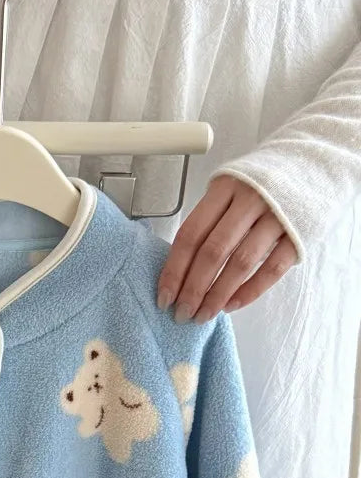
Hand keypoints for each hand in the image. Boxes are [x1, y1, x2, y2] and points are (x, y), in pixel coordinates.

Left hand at [156, 176, 297, 322]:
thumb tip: (179, 268)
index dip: (174, 270)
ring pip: (241, 263)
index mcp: (224, 189)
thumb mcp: (228, 189)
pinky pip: (272, 268)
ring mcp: (278, 216)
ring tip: (203, 315)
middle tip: (182, 313)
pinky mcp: (300, 233)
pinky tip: (231, 305)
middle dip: (193, 289)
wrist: (314, 163)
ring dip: (218, 295)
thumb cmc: (260, 183)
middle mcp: (250, 200)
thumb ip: (208, 220)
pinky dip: (250, 291)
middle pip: (213, 252)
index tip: (164, 296)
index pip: (191, 235)